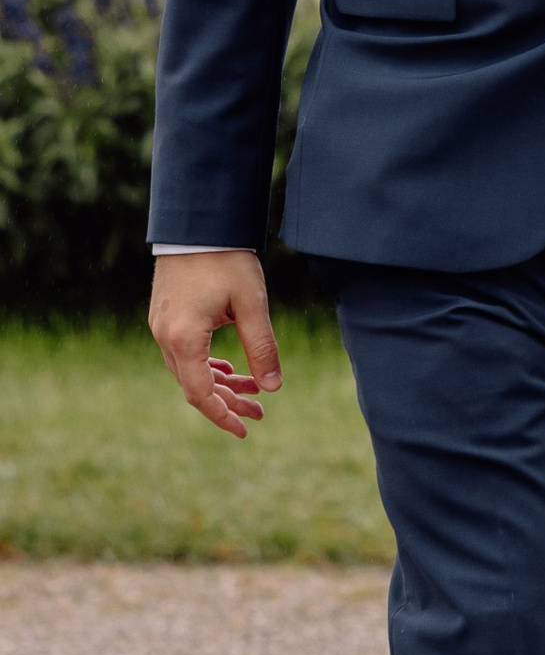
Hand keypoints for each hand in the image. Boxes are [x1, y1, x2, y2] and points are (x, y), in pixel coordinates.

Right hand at [149, 251, 282, 438]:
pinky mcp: (165, 317)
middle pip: (194, 386)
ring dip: (220, 383)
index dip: (223, 416)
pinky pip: (184, 353)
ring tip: (252, 390)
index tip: (246, 429)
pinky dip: (207, 365)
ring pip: (189, 370)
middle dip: (228, 402)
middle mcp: (165, 336)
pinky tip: (230, 368)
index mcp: (184, 338)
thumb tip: (274, 387)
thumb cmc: (226, 260)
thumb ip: (262, 347)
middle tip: (260, 412)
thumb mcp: (252, 304)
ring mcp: (161, 327)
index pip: (200, 394)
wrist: (197, 224)